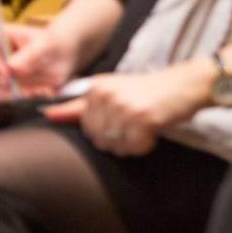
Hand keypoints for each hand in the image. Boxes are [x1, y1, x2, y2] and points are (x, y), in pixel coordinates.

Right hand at [0, 20, 80, 99]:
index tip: (7, 78)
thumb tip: (11, 68)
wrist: (59, 58)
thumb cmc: (50, 45)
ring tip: (35, 93)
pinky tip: (34, 96)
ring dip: (10, 96)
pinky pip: (0, 100)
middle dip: (1, 86)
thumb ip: (29, 56)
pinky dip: (15, 102)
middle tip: (22, 93)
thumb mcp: (43, 46)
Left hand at [46, 60, 214, 156]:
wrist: (183, 85)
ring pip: (114, 145)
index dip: (95, 129)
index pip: (82, 120)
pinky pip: (134, 147)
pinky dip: (144, 145)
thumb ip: (80, 106)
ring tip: (141, 128)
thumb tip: (48, 115)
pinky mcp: (141, 118)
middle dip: (114, 140)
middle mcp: (105, 95)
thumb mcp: (111, 91)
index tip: (99, 119)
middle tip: (132, 127)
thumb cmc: (147, 91)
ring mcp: (122, 106)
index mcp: (95, 88)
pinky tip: (152, 131)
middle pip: (97, 138)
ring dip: (130, 144)